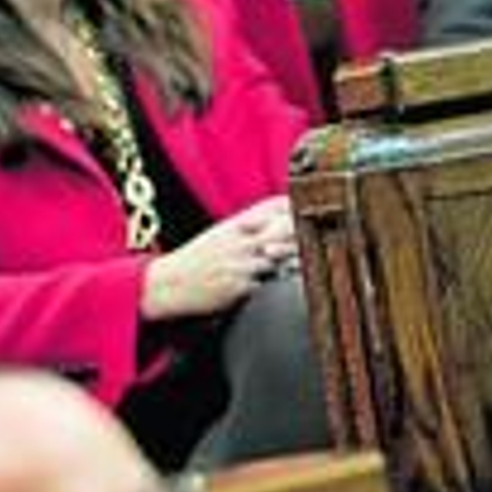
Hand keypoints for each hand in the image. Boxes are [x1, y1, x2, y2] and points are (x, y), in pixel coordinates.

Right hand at [140, 196, 298, 320]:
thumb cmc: (198, 260)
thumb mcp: (221, 234)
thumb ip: (251, 227)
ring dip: (298, 259)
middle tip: (322, 237)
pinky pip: (271, 282)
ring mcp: (242, 262)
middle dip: (305, 233)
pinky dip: (282, 281)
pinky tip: (291, 283)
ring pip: (283, 256)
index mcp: (236, 224)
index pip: (275, 205)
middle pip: (285, 229)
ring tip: (309, 261)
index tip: (311, 210)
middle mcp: (241, 240)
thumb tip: (283, 221)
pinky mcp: (241, 286)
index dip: (296, 206)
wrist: (169, 284)